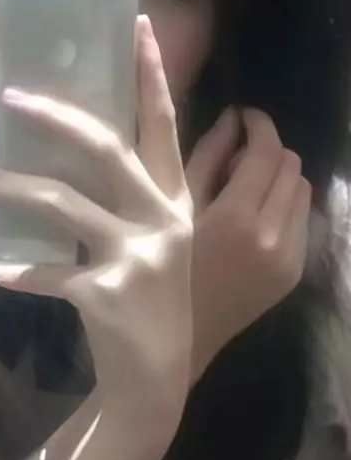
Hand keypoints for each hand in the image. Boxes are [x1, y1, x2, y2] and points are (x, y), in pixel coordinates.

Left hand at [0, 16, 192, 427]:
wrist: (155, 380)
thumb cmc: (146, 299)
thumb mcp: (152, 240)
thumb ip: (124, 197)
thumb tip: (64, 148)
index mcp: (175, 199)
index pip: (163, 124)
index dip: (150, 74)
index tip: (136, 23)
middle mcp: (162, 219)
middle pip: (106, 148)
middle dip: (55, 116)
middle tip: (9, 95)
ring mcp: (137, 257)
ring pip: (61, 203)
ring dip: (5, 187)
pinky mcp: (107, 294)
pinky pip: (51, 273)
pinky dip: (20, 271)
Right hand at [185, 107, 310, 380]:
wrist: (172, 342)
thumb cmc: (156, 269)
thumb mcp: (171, 208)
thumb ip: (206, 159)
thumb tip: (232, 120)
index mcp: (236, 219)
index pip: (268, 153)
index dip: (259, 125)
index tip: (243, 116)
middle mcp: (272, 237)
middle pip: (292, 168)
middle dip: (268, 151)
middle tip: (234, 154)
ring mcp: (288, 259)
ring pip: (302, 193)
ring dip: (278, 179)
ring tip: (241, 187)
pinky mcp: (293, 275)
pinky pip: (299, 222)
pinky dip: (280, 207)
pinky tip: (248, 218)